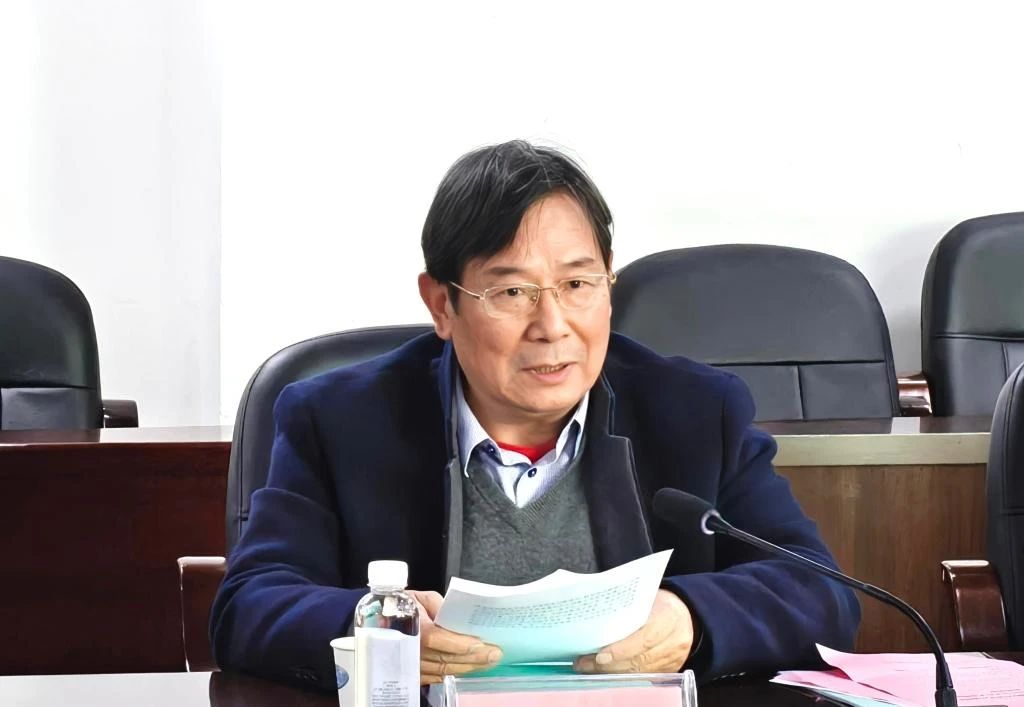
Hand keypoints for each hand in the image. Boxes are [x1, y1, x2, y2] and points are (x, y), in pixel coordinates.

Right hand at [408, 590, 502, 684]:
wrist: (381, 623)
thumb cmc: (401, 607)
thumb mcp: (421, 598)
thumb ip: (441, 605)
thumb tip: (460, 615)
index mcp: (411, 627)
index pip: (438, 638)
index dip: (461, 643)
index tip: (482, 644)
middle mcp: (410, 650)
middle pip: (445, 658)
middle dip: (473, 658)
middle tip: (494, 655)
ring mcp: (411, 665)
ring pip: (444, 670)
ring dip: (468, 667)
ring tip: (487, 662)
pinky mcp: (413, 674)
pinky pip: (437, 677)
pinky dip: (455, 672)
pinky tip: (469, 668)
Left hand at [574, 589, 694, 673]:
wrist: (686, 615)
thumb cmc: (659, 602)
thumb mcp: (647, 597)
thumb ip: (628, 607)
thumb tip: (594, 617)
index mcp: (669, 615)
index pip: (645, 638)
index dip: (622, 649)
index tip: (600, 656)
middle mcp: (675, 640)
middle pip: (640, 659)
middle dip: (610, 664)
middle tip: (584, 663)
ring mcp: (674, 658)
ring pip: (640, 671)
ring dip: (612, 672)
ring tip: (589, 668)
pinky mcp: (670, 670)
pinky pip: (644, 676)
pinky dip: (623, 675)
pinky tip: (606, 672)